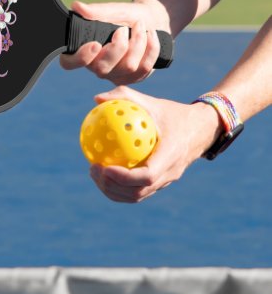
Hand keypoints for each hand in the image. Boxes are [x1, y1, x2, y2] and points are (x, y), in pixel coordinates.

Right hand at [60, 0, 169, 84]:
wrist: (151, 20)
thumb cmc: (126, 16)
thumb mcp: (113, 10)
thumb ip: (96, 11)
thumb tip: (76, 6)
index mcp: (84, 50)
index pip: (69, 63)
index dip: (80, 58)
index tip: (95, 44)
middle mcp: (96, 66)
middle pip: (102, 69)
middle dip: (118, 47)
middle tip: (123, 29)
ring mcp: (115, 75)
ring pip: (127, 67)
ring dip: (138, 42)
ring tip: (140, 26)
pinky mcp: (133, 78)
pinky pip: (144, 68)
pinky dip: (151, 48)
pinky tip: (151, 35)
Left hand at [88, 86, 222, 202]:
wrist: (201, 129)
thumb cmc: (173, 113)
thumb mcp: (152, 102)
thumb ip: (125, 97)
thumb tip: (96, 99)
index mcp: (171, 155)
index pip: (147, 176)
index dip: (124, 177)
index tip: (104, 167)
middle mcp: (170, 173)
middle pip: (138, 192)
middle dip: (112, 186)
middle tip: (93, 169)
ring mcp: (166, 181)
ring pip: (137, 196)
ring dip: (113, 190)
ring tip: (94, 173)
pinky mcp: (161, 183)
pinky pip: (138, 191)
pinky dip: (119, 188)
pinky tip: (104, 173)